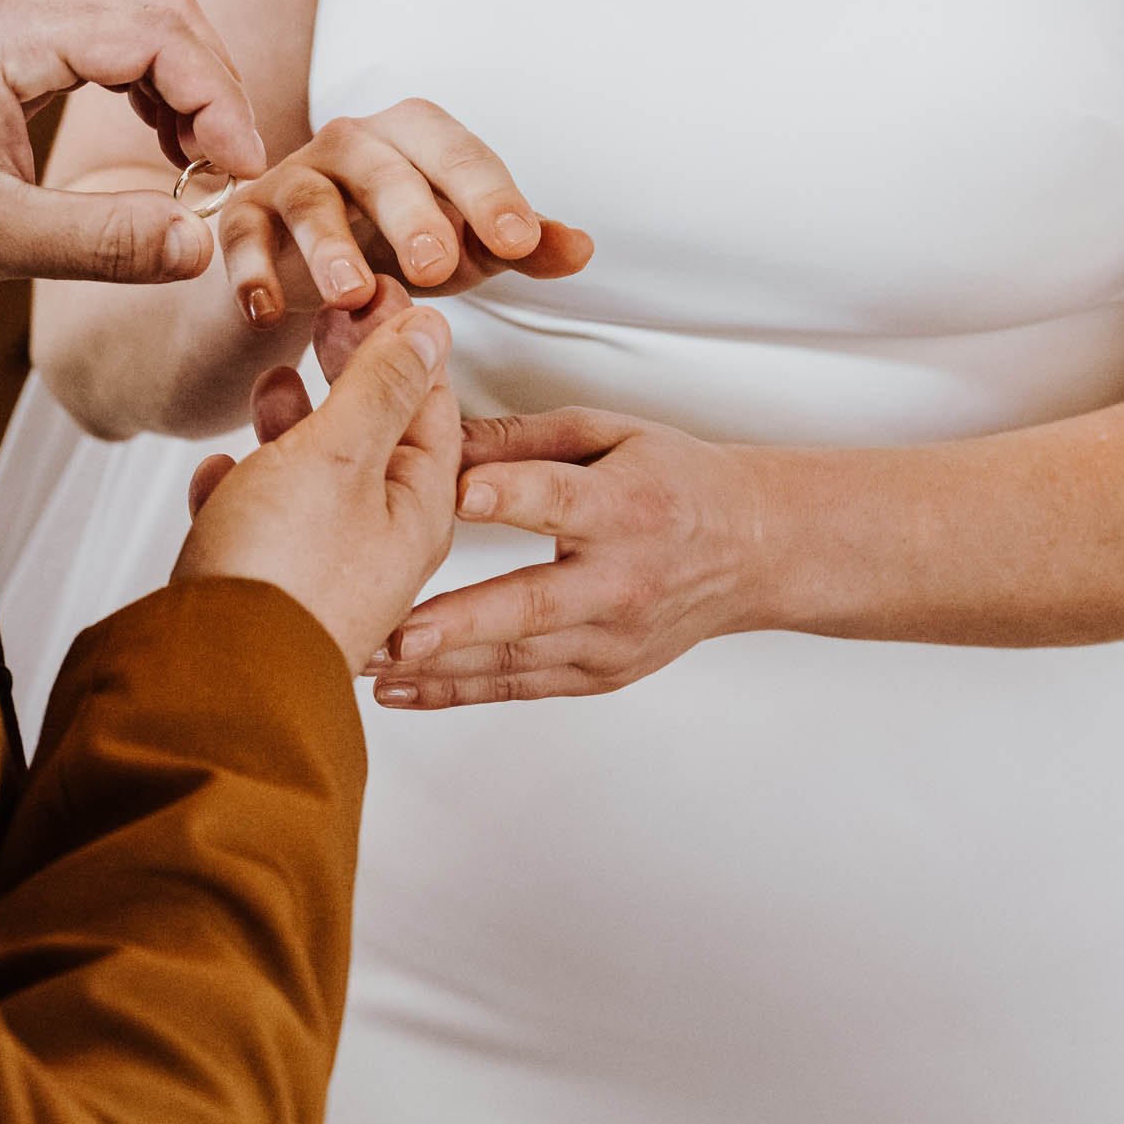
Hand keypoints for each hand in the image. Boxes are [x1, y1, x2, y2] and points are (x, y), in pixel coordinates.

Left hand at [0, 0, 268, 297]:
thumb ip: (101, 243)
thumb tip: (200, 246)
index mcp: (8, 29)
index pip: (155, 30)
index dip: (216, 95)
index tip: (241, 166)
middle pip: (158, 4)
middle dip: (211, 80)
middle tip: (233, 162)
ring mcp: (5, 8)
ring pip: (135, 10)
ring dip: (182, 76)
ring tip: (198, 157)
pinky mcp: (1, 30)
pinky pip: (101, 30)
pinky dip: (144, 76)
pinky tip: (156, 136)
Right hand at [177, 301, 460, 671]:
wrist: (209, 684)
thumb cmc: (280, 574)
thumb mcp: (339, 454)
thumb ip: (381, 388)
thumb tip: (429, 332)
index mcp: (416, 510)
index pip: (431, 405)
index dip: (406, 339)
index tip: (378, 290)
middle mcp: (377, 544)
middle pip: (374, 438)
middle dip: (350, 373)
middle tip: (326, 319)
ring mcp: (319, 571)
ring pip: (313, 478)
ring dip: (293, 424)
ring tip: (270, 386)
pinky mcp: (264, 592)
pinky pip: (258, 525)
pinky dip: (240, 489)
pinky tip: (216, 475)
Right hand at [214, 99, 591, 353]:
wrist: (310, 266)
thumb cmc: (399, 245)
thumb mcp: (468, 246)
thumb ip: (522, 245)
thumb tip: (581, 248)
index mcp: (418, 137)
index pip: (459, 153)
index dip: (491, 193)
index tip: (520, 240)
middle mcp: (353, 142)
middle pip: (382, 165)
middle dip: (411, 213)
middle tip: (437, 266)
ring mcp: (294, 176)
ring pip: (310, 199)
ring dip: (330, 248)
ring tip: (354, 296)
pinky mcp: (246, 216)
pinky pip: (244, 235)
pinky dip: (251, 271)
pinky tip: (266, 311)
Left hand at [370, 406, 778, 707]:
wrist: (752, 551)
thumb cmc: (675, 482)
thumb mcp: (610, 433)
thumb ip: (524, 437)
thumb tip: (441, 432)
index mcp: (626, 506)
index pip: (562, 500)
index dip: (511, 497)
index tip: (456, 495)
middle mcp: (621, 581)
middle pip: (534, 604)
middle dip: (460, 621)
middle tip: (396, 630)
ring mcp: (612, 638)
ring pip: (519, 660)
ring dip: (441, 668)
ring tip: (371, 664)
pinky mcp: (602, 674)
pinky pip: (523, 687)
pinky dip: (460, 692)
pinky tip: (405, 691)